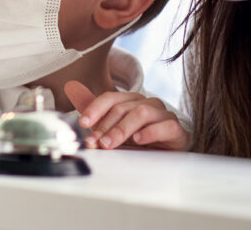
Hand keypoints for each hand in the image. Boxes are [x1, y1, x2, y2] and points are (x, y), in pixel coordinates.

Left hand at [66, 81, 188, 150]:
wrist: (171, 153)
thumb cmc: (143, 140)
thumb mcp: (117, 131)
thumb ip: (99, 119)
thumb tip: (74, 98)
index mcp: (132, 100)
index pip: (110, 98)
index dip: (95, 109)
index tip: (83, 123)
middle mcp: (147, 103)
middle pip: (122, 108)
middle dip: (104, 126)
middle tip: (94, 141)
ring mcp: (163, 114)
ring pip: (141, 113)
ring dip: (122, 129)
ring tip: (110, 143)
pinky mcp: (176, 129)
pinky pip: (165, 126)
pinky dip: (150, 132)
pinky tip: (138, 140)